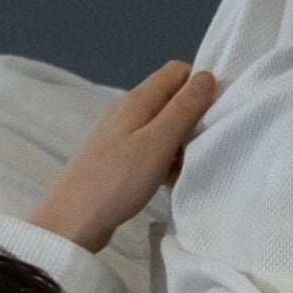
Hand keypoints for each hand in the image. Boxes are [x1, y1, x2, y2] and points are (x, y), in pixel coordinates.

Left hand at [30, 61, 215, 253]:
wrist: (73, 220)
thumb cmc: (117, 180)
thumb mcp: (158, 143)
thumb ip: (183, 108)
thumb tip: (207, 74)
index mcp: (137, 100)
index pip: (177, 71)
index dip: (201, 83)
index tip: (219, 108)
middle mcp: (128, 109)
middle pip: (171, 98)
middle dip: (194, 115)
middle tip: (209, 141)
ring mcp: (121, 133)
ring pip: (163, 124)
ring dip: (182, 140)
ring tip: (191, 164)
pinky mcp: (118, 156)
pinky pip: (151, 146)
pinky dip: (166, 157)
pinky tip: (171, 179)